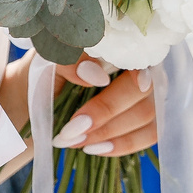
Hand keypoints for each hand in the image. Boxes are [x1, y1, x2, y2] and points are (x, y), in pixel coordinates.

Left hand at [41, 55, 158, 157]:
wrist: (42, 96)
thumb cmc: (48, 71)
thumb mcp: (49, 60)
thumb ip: (70, 60)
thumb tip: (96, 75)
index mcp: (120, 44)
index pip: (135, 54)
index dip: (123, 74)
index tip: (98, 88)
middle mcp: (142, 65)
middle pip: (141, 90)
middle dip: (105, 113)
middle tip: (71, 131)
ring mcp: (151, 93)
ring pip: (146, 115)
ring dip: (109, 133)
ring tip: (75, 141)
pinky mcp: (150, 118)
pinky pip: (150, 134)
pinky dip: (122, 145)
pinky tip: (95, 149)